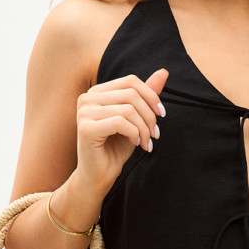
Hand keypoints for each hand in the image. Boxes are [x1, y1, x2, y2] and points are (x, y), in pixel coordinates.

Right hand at [73, 68, 168, 193]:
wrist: (99, 176)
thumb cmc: (115, 148)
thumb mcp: (135, 119)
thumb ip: (145, 96)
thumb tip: (164, 72)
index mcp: (97, 92)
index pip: (131, 81)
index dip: (151, 96)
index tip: (162, 114)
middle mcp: (87, 98)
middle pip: (131, 94)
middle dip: (149, 116)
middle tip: (155, 135)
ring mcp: (84, 112)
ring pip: (128, 109)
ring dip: (144, 128)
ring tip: (146, 142)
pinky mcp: (85, 128)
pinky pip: (121, 123)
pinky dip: (134, 134)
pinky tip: (135, 143)